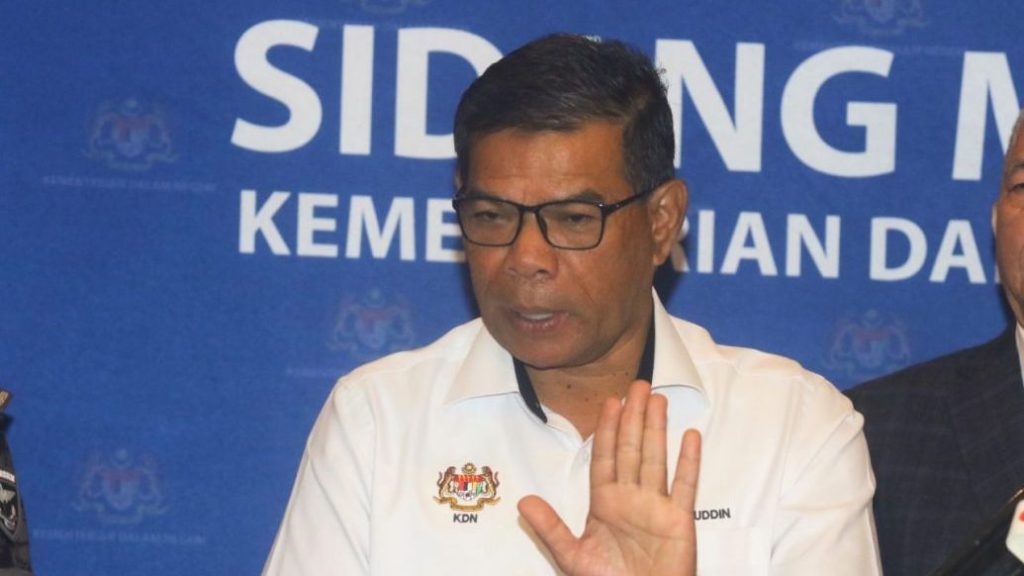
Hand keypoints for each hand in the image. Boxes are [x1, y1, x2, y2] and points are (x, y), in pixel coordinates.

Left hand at [519, 380, 700, 575]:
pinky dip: (688, 461)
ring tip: (659, 398)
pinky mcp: (679, 520)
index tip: (610, 401)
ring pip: (656, 458)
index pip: (606, 456)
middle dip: (633, 417)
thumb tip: (523, 501)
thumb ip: (550, 528)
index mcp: (605, 503)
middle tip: (637, 384)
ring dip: (657, 428)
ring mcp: (656, 507)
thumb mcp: (572, 556)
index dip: (608, 428)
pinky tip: (690, 436)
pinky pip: (684, 485)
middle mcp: (631, 499)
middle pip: (632, 449)